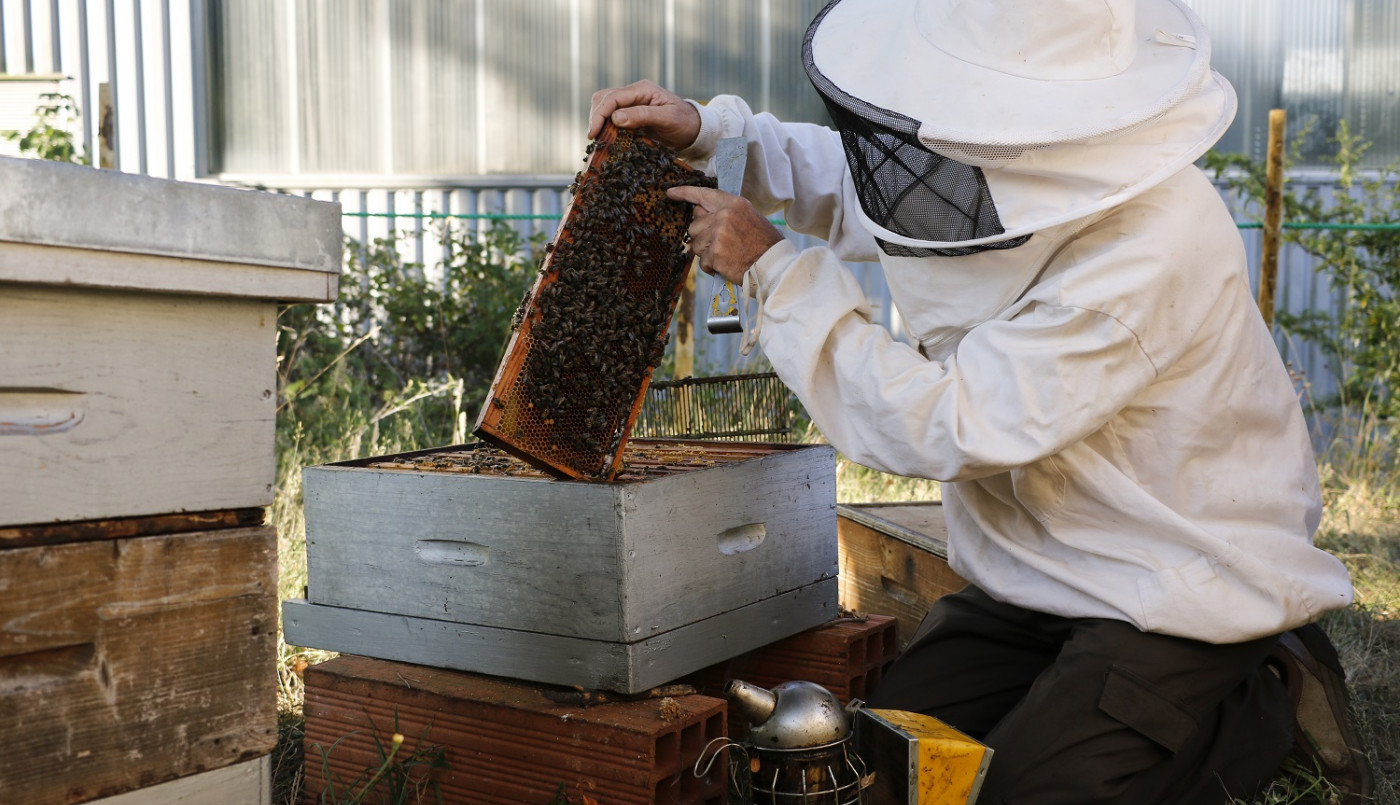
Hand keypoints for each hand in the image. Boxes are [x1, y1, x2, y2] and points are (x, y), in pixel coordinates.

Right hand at [589, 80, 701, 150]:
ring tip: (598, 139)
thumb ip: (643, 116)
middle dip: (595, 117)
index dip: (599, 115)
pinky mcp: (630, 113)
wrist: (693, 128)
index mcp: (642, 89)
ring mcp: (631, 102)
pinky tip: (605, 138)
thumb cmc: (684, 122)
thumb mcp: (667, 119)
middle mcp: (634, 92)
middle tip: (594, 139)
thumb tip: (615, 118)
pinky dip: (605, 126)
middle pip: (603, 98)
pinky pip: (611, 116)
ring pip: (604, 105)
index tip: (593, 134)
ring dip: (598, 121)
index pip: (612, 97)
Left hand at [667, 186, 783, 284]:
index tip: (671, 193)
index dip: (684, 193)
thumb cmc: (763, 242)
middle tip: (719, 243)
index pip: (703, 194)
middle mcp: (723, 216)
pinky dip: (711, 266)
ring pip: (695, 244)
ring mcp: (718, 235)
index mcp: (733, 204)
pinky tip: (725, 265)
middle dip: (702, 236)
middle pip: (694, 224)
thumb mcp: (748, 216)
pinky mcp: (715, 254)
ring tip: (725, 254)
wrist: (772, 264)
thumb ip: (725, 213)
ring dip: (706, 252)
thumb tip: (701, 214)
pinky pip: (702, 261)